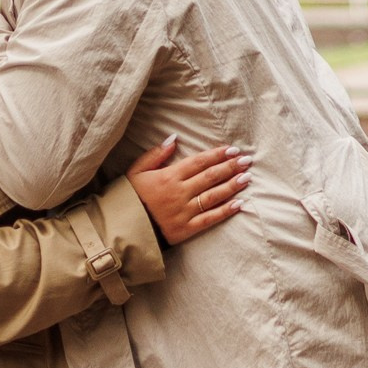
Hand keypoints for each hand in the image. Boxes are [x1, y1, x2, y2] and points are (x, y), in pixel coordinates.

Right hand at [126, 137, 251, 245]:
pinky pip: (209, 219)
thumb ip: (156, 155)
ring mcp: (184, 211)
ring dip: (232, 186)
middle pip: (210, 177)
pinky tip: (239, 204)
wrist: (121, 228)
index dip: (217, 155)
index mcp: (168, 176)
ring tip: (247, 178)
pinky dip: (225, 212)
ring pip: (213, 196)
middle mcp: (179, 192)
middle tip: (247, 161)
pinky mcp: (186, 229)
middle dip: (230, 167)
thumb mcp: (136, 171)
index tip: (233, 150)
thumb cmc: (129, 198)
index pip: (199, 162)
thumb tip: (174, 138)